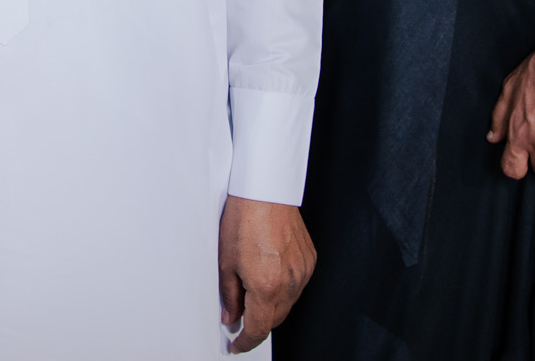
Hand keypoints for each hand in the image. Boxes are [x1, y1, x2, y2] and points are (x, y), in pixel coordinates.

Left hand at [217, 195, 314, 352]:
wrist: (265, 190)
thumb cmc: (243, 218)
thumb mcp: (225, 261)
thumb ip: (229, 295)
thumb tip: (231, 317)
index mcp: (266, 286)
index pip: (258, 329)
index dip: (245, 342)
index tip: (236, 344)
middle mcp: (289, 283)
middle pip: (274, 319)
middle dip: (257, 323)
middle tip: (239, 317)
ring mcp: (302, 272)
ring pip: (287, 304)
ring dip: (271, 306)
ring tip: (252, 290)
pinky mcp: (309, 260)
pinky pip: (297, 285)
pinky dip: (283, 288)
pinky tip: (269, 274)